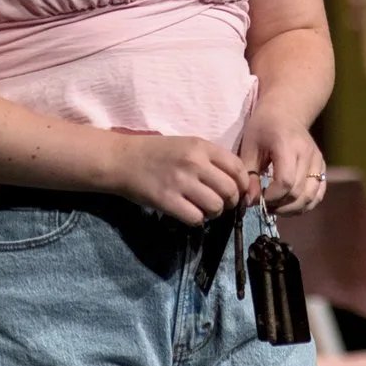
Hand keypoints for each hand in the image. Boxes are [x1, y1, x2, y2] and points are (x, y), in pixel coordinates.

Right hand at [104, 132, 247, 225]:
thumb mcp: (188, 145)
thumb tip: (236, 181)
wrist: (123, 160)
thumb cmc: (157, 152)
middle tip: (221, 204)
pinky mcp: (167, 201)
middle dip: (230, 201)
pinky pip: (196, 218)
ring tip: (204, 209)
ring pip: (216, 206)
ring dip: (214, 213)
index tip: (238, 191)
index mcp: (202, 146)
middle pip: (230, 190)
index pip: (238, 168)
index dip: (243, 184)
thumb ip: (211, 159)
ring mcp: (180, 182)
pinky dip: (197, 220)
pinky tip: (190, 213)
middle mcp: (194, 163)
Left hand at [238, 105, 327, 215]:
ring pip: (310, 197)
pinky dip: (305, 205)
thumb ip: (249, 176)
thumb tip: (249, 201)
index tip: (255, 199)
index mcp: (288, 145)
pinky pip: (318, 194)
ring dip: (291, 209)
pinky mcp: (322, 167)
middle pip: (298, 192)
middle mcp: (308, 154)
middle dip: (278, 205)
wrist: (286, 112)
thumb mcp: (249, 147)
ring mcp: (318, 161)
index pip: (286, 182)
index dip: (270, 197)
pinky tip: (289, 205)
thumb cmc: (263, 127)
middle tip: (262, 205)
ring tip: (274, 207)